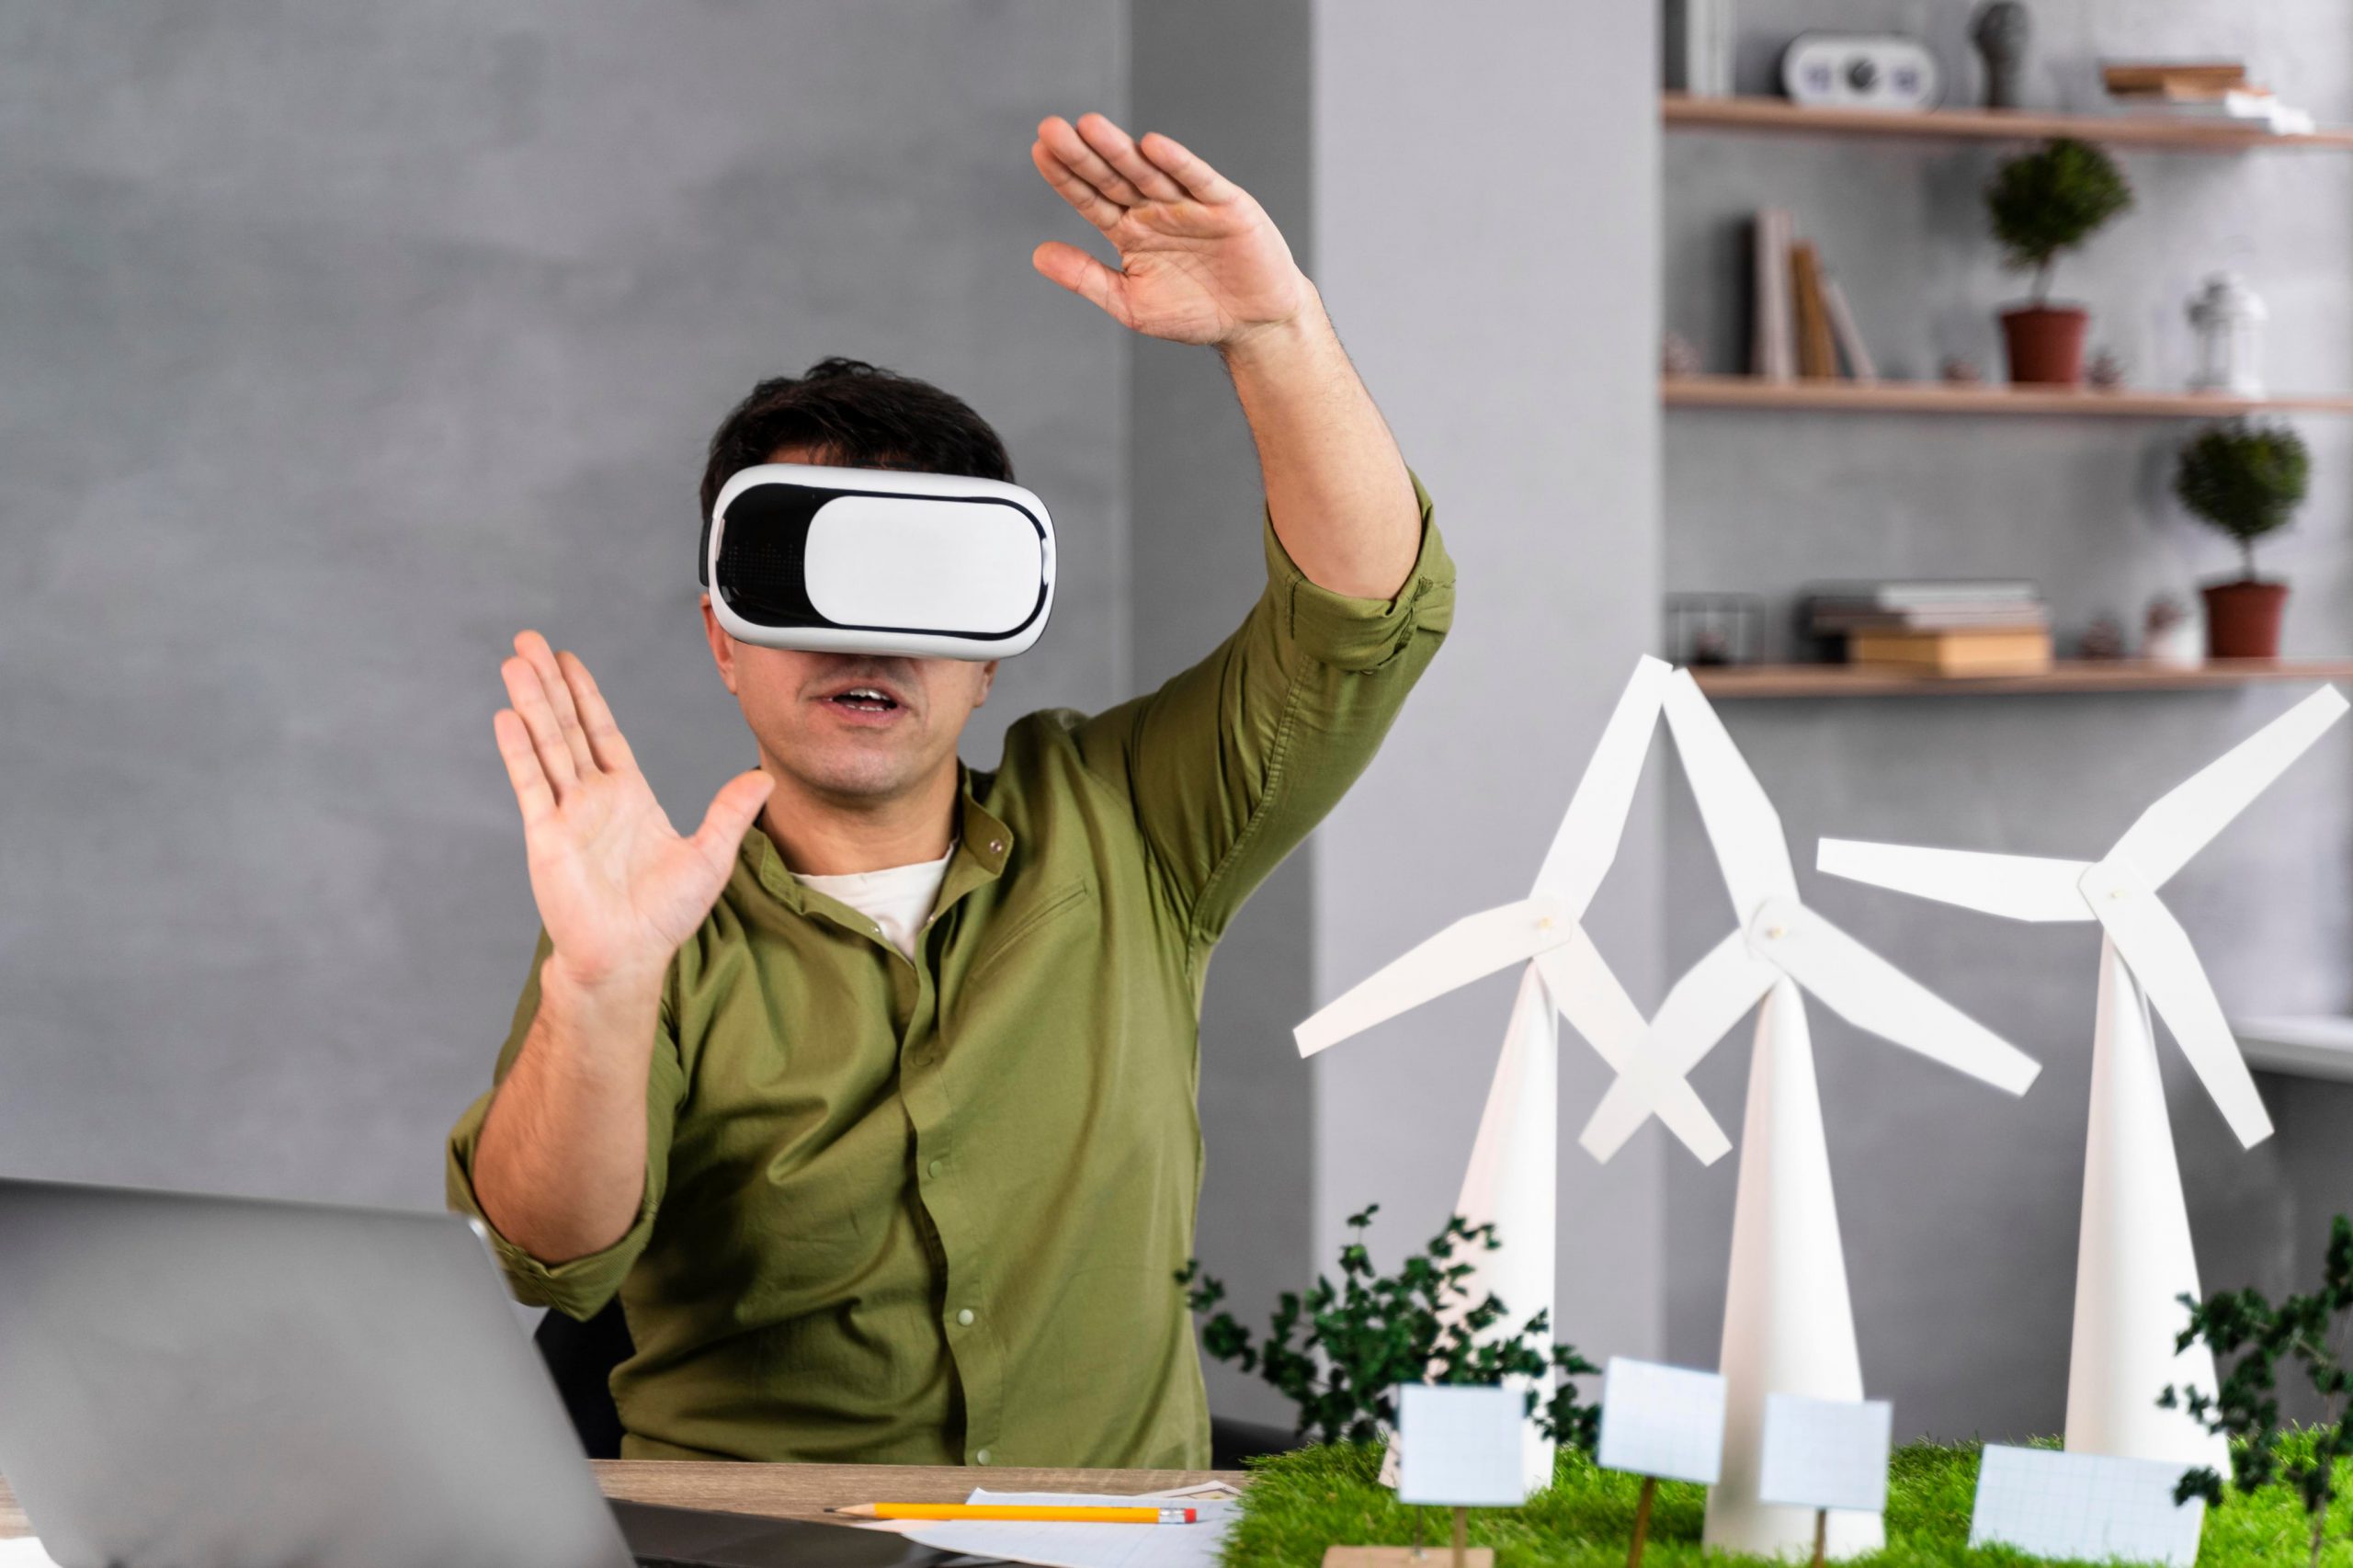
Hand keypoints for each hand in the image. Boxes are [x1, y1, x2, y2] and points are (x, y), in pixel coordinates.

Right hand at [493, 632, 772, 993]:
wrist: (628, 956)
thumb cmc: (665, 915)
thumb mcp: (710, 856)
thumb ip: (730, 813)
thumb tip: (766, 779)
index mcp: (629, 796)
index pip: (602, 732)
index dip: (585, 695)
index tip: (568, 659)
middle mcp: (593, 798)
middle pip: (567, 727)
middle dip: (549, 684)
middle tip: (527, 641)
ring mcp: (567, 814)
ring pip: (546, 746)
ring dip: (530, 704)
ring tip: (513, 662)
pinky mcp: (547, 837)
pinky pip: (532, 786)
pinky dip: (520, 751)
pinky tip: (508, 716)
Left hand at [1030, 113, 1310, 348]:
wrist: (1253, 324)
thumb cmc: (1193, 313)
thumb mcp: (1130, 303)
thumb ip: (1086, 277)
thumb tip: (1037, 254)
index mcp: (1129, 230)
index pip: (1090, 198)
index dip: (1066, 176)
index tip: (1038, 151)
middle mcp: (1155, 210)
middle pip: (1113, 177)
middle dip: (1083, 154)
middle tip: (1051, 129)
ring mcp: (1189, 204)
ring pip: (1149, 172)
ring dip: (1120, 150)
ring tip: (1089, 126)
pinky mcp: (1226, 206)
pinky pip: (1199, 180)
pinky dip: (1178, 163)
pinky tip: (1153, 145)